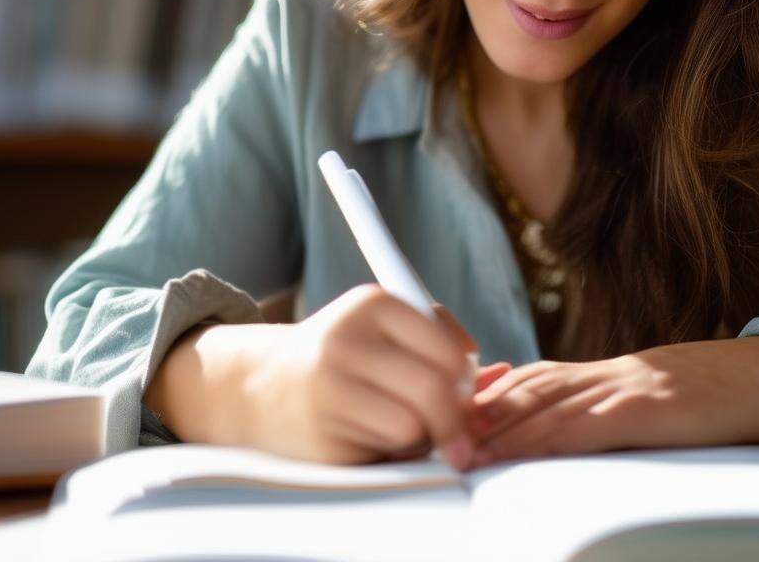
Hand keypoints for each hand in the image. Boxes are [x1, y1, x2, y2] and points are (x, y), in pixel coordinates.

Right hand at [214, 283, 487, 467]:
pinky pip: (382, 453)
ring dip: (419, 437)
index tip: (464, 389)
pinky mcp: (320, 434)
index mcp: (372, 304)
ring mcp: (330, 388)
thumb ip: (440, 342)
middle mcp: (348, 339)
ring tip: (399, 424)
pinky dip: (389, 453)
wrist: (258, 384)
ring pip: (412, 426)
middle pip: (434, 390)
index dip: (464, 377)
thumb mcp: (382, 328)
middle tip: (459, 433)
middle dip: (455, 419)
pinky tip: (370, 436)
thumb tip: (500, 372)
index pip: (447, 348)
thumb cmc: (340, 354)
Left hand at [466, 333, 758, 465]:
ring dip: (505, 426)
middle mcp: (615, 373)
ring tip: (466, 444)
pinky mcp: (656, 408)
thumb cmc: (728, 395)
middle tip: (442, 429)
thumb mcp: (667, 399)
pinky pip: (594, 424)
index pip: (543, 377)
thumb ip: (623, 410)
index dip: (497, 394)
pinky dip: (553, 437)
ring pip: (553, 403)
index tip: (459, 411)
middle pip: (535, 387)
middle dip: (486, 411)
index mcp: (616, 372)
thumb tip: (585, 432)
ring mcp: (633, 386)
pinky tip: (527, 449)